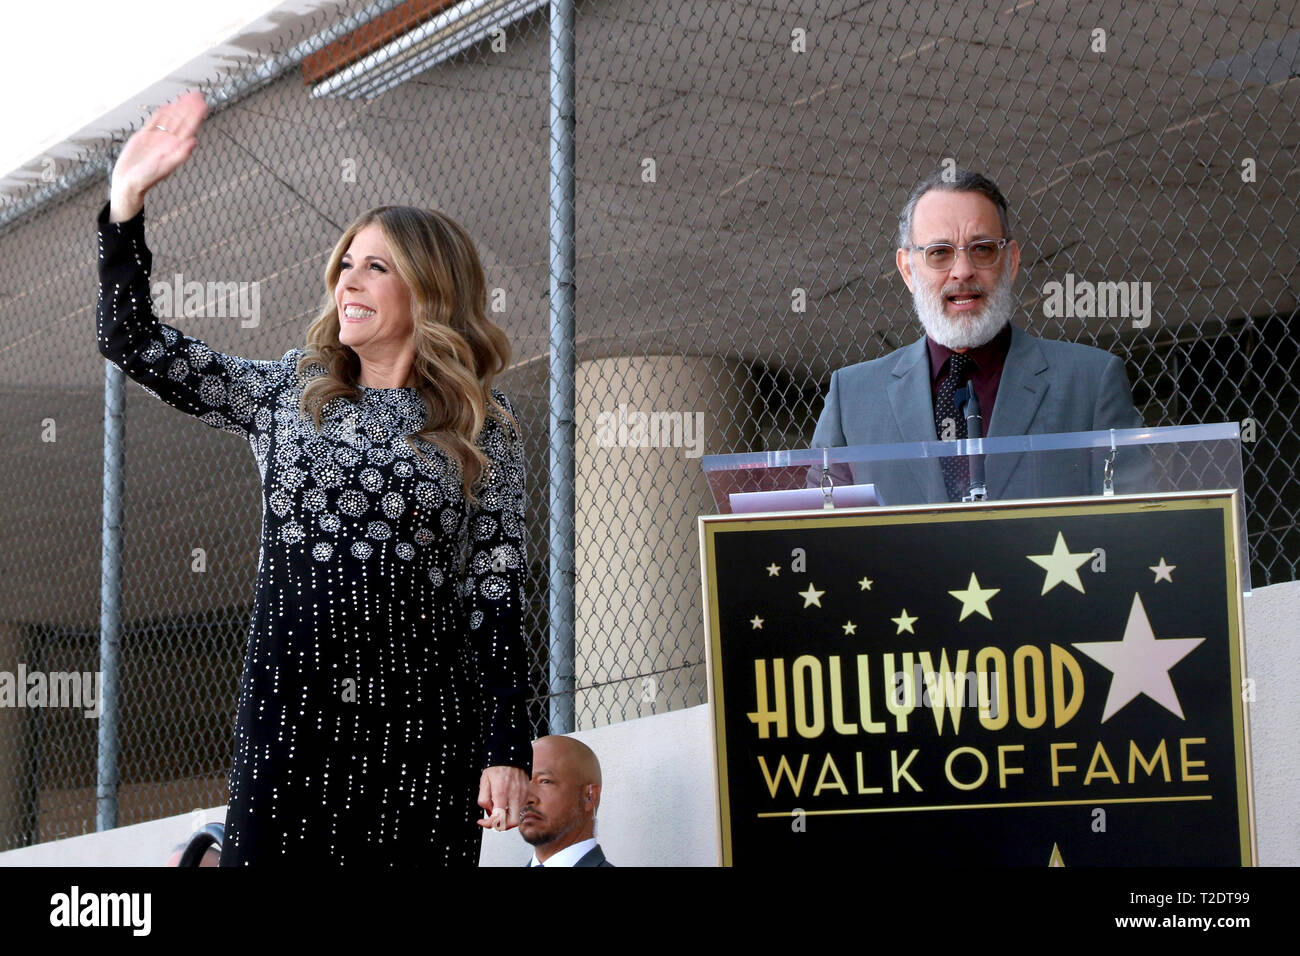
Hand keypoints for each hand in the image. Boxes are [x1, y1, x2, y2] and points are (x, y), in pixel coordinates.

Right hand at [109, 90, 208, 221]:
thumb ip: (180, 154)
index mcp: (176, 147)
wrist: (128, 182)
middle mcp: (168, 141)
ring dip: (178, 107)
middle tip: (198, 94)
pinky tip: (168, 106)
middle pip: (181, 120)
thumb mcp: (165, 166)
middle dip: (189, 108)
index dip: (196, 116)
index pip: (189, 128)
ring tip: (186, 96)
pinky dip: (161, 114)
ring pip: (169, 119)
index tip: (204, 104)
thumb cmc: (147, 178)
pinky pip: (154, 122)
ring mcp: (156, 138)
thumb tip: (194, 141)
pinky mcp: (143, 137)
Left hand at [476, 765, 528, 830]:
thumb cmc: (497, 766)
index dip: (488, 824)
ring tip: (499, 807)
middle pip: (512, 823)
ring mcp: (523, 794)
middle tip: (494, 820)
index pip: (498, 818)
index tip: (483, 821)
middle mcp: (514, 795)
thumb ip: (484, 799)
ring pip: (517, 815)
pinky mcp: (527, 793)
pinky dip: (513, 808)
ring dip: (507, 816)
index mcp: (501, 793)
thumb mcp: (484, 781)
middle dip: (502, 825)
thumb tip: (489, 812)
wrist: (511, 753)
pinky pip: (520, 806)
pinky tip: (506, 800)